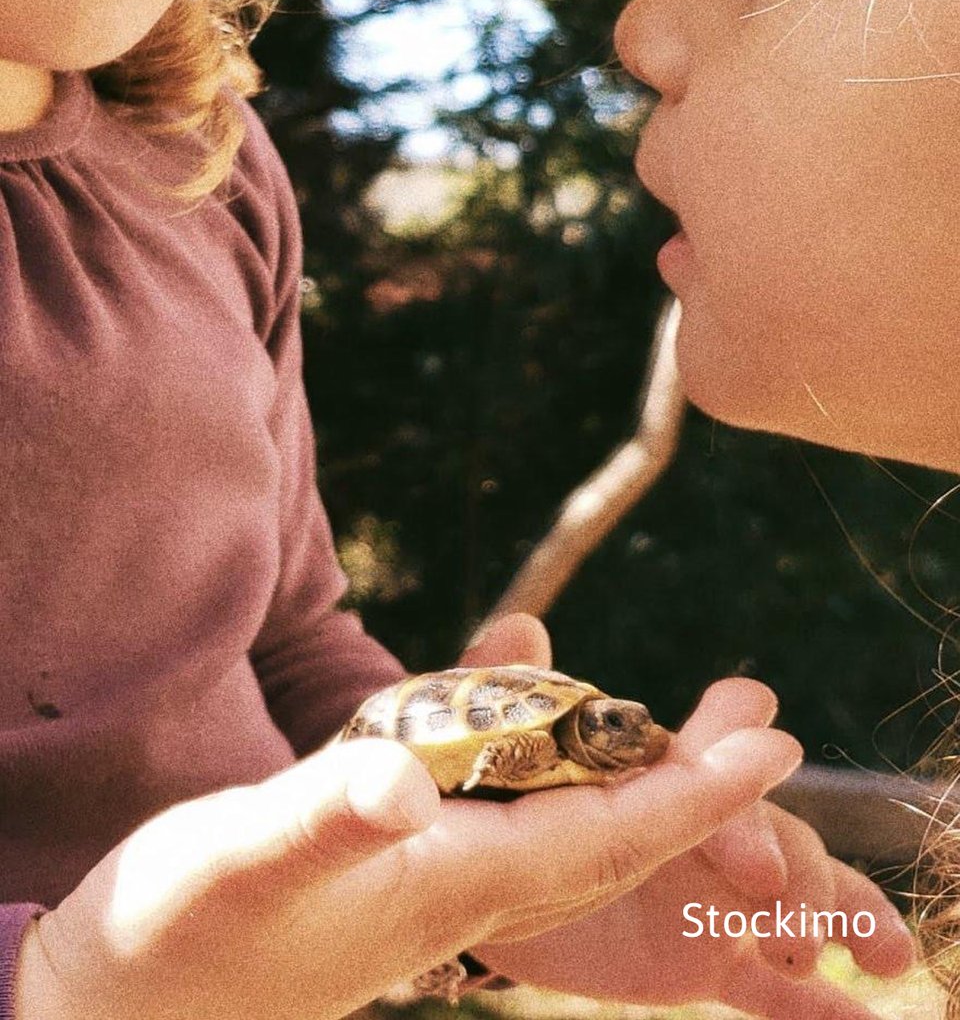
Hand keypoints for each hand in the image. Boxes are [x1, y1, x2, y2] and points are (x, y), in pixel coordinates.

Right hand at [15, 679, 800, 1019]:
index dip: (694, 795)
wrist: (129, 1007)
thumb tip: (405, 780)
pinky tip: (557, 761)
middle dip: (695, 794)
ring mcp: (433, 888)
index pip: (606, 838)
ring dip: (639, 792)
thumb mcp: (241, 862)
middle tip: (763, 739)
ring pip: (570, 838)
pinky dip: (555, 786)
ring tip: (692, 749)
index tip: (772, 750)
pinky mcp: (400, 876)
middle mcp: (461, 888)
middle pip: (612, 841)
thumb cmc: (177, 935)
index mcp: (450, 881)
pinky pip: (510, 828)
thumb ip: (324, 819)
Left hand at [464, 614, 915, 1018]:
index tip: (764, 748)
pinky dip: (821, 1005)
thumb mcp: (496, 736)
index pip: (722, 736)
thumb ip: (508, 684)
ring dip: (839, 915)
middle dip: (785, 852)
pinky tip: (863, 1019)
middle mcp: (707, 824)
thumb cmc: (500, 788)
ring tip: (881, 953)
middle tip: (762, 888)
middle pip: (776, 826)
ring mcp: (715, 896)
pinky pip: (772, 989)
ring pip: (797, 900)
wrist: (486, 879)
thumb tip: (519, 626)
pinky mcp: (705, 959)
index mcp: (663, 765)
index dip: (738, 743)